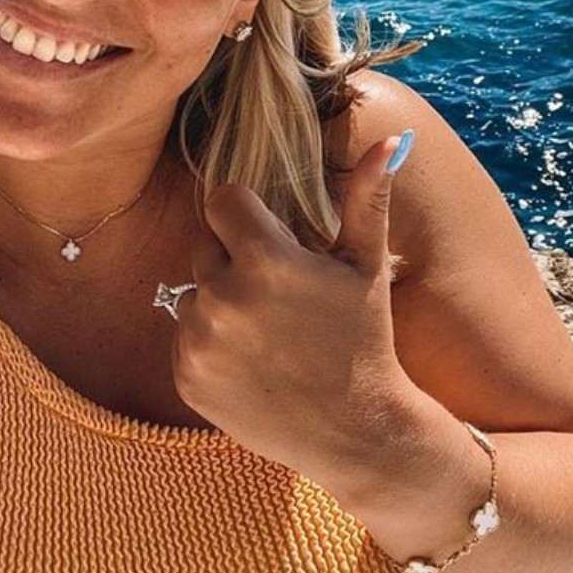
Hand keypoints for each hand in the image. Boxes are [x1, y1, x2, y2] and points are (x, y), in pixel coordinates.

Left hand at [171, 130, 416, 476]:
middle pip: (205, 247)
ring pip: (191, 294)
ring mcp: (198, 342)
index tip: (272, 239)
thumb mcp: (368, 267)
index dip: (246, 215)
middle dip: (234, 261)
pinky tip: (252, 363)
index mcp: (265, 260)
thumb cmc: (365, 339)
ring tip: (268, 333)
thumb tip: (391, 140)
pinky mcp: (185, 379)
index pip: (221, 200)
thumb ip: (368, 199)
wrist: (355, 432)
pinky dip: (209, 345)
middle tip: (280, 296)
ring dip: (219, 304)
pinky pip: (182, 338)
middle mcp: (222, 297)